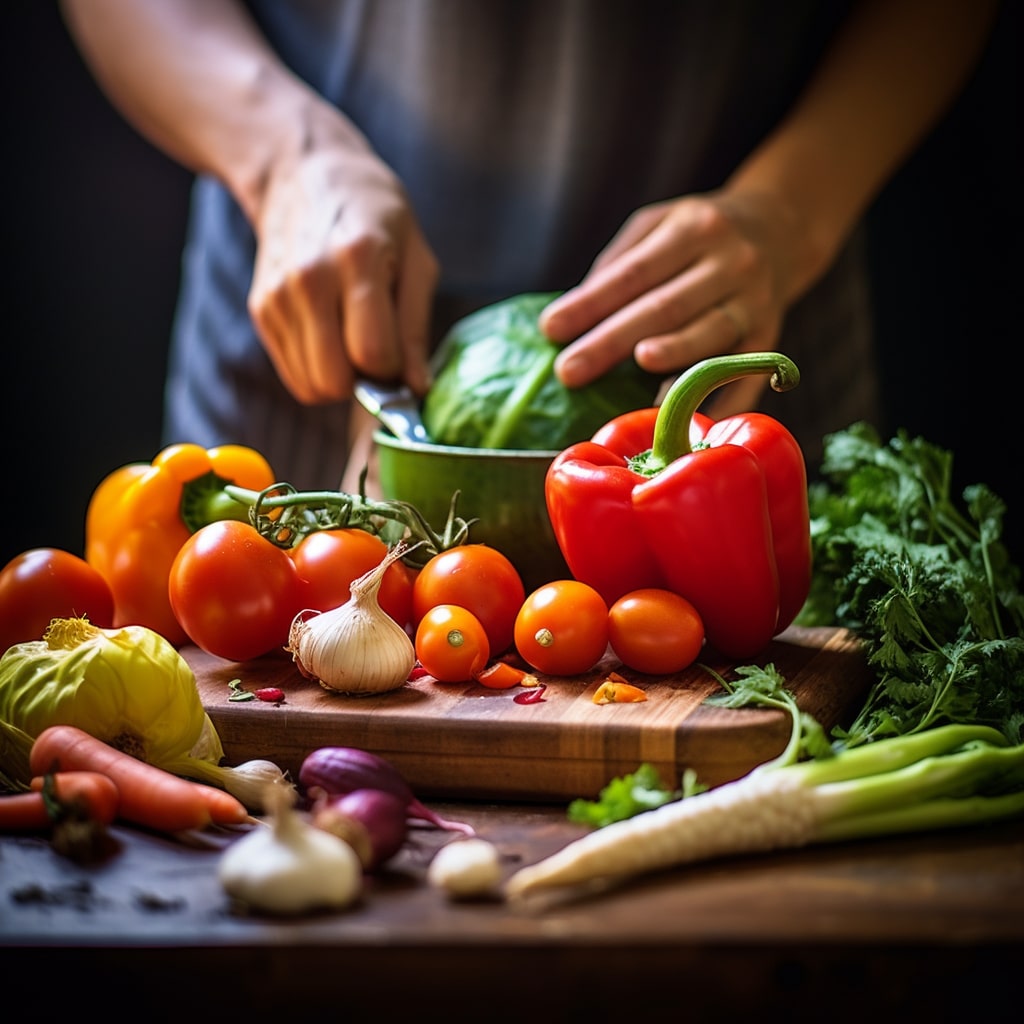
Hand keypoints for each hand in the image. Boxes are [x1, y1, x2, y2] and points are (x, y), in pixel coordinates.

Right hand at [248, 125, 437, 405]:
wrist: (303, 172)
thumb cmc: (375, 215)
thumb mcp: (417, 258)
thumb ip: (416, 328)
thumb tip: (418, 388)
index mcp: (358, 259)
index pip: (373, 354)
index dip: (395, 368)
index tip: (400, 350)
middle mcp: (310, 279)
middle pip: (335, 381)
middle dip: (364, 381)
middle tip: (376, 349)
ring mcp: (278, 296)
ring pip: (311, 386)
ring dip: (339, 378)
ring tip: (352, 337)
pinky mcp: (260, 310)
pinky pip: (294, 376)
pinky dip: (316, 369)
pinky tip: (330, 333)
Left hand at [540, 190, 803, 417]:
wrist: (782, 228)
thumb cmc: (700, 234)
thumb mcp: (660, 224)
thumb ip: (619, 263)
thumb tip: (572, 316)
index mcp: (694, 228)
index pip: (633, 273)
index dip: (591, 303)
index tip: (550, 329)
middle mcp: (732, 263)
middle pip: (664, 308)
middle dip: (611, 342)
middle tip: (568, 371)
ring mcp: (755, 302)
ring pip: (708, 336)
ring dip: (671, 357)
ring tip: (630, 378)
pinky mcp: (770, 337)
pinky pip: (740, 371)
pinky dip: (715, 396)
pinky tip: (685, 416)